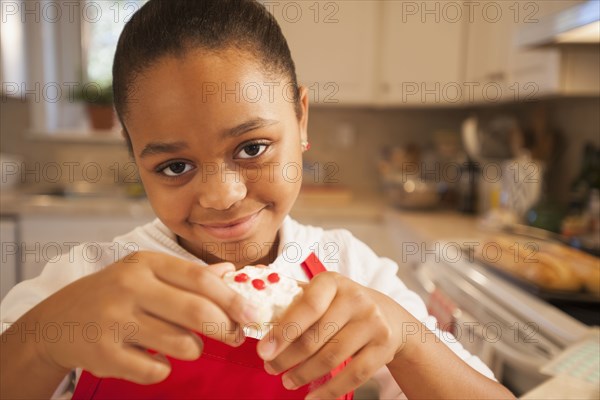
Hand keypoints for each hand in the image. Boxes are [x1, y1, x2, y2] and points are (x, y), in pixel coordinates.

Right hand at [26, 251, 255, 383]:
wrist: (57, 320)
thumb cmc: (115, 294)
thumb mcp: (147, 273)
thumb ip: (190, 276)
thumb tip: (232, 274)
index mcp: (145, 263)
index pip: (200, 279)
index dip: (232, 298)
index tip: (253, 314)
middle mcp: (130, 287)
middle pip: (195, 311)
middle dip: (225, 328)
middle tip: (236, 337)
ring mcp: (114, 320)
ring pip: (180, 344)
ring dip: (194, 349)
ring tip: (187, 345)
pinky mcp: (103, 353)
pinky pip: (155, 370)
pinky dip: (163, 369)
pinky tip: (152, 357)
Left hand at [256, 272, 409, 398]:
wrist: (390, 317)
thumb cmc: (343, 305)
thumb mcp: (323, 293)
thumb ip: (294, 299)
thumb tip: (255, 309)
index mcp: (333, 282)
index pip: (307, 306)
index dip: (284, 330)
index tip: (263, 351)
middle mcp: (355, 298)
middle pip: (315, 336)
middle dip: (287, 357)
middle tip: (270, 368)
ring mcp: (372, 323)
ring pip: (332, 357)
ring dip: (304, 374)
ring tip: (287, 381)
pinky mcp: (383, 346)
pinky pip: (353, 375)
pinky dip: (329, 390)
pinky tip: (312, 397)